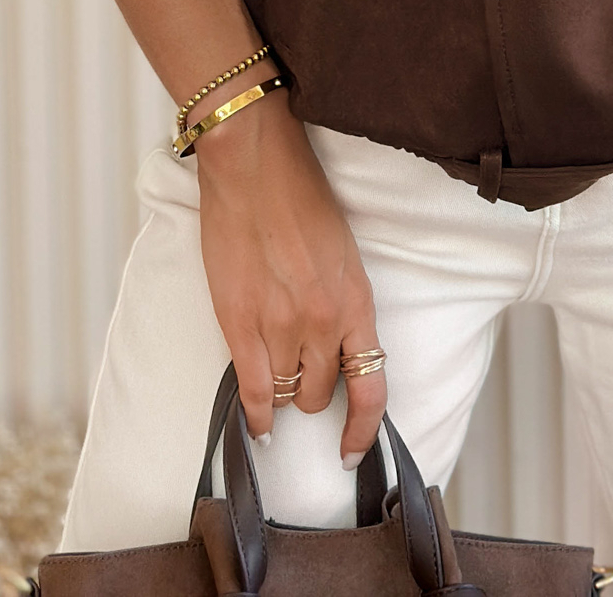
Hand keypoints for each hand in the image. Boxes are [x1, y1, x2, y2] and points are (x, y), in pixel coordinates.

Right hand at [194, 91, 385, 465]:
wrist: (254, 164)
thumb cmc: (298, 196)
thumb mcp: (340, 252)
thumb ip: (339, 300)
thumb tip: (331, 341)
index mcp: (356, 299)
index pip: (372, 385)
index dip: (363, 427)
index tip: (352, 448)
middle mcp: (323, 321)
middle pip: (322, 391)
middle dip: (315, 392)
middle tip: (304, 379)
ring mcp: (280, 326)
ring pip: (288, 393)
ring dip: (285, 395)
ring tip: (278, 386)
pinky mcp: (240, 324)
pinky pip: (254, 391)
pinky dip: (257, 415)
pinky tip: (258, 426)